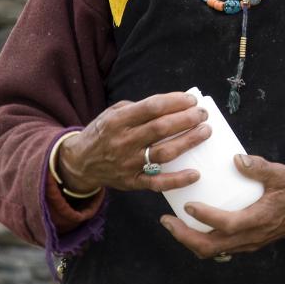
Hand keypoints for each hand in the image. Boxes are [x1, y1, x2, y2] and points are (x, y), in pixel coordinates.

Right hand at [57, 92, 209, 195]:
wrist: (79, 162)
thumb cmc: (103, 132)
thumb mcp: (113, 112)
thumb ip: (139, 107)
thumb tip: (173, 103)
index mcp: (118, 120)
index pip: (152, 107)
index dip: (175, 102)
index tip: (191, 100)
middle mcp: (123, 141)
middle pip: (160, 129)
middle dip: (186, 119)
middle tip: (203, 115)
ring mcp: (128, 163)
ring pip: (163, 153)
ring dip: (187, 142)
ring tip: (205, 132)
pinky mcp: (132, 182)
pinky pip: (157, 183)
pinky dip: (177, 180)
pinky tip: (195, 174)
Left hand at [159, 154, 284, 257]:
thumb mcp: (280, 174)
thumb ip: (259, 167)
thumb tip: (236, 158)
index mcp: (258, 219)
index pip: (227, 225)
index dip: (206, 217)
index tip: (188, 205)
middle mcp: (250, 237)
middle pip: (211, 247)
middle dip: (185, 237)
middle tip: (166, 221)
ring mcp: (247, 243)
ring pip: (213, 251)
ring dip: (189, 241)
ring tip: (172, 224)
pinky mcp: (245, 243)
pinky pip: (219, 248)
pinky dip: (201, 240)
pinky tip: (191, 225)